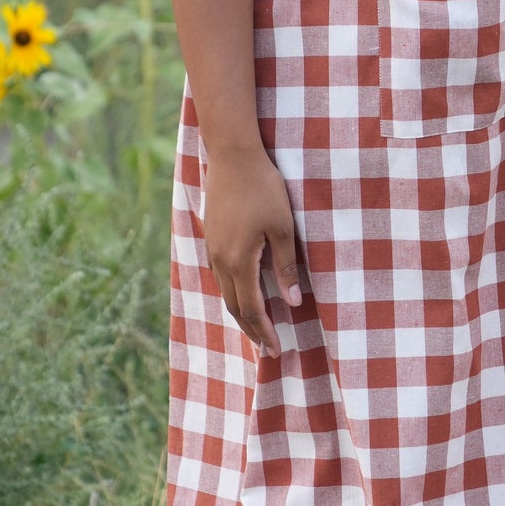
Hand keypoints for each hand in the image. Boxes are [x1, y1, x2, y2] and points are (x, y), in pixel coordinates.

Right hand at [201, 144, 304, 360]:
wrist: (233, 155)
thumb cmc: (264, 188)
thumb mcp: (283, 228)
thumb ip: (286, 267)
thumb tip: (293, 302)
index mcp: (239, 261)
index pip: (250, 308)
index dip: (264, 332)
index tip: (276, 350)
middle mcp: (220, 260)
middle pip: (234, 306)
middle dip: (252, 330)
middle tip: (268, 350)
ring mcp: (212, 248)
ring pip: (224, 291)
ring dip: (240, 313)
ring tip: (256, 328)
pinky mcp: (211, 236)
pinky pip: (220, 275)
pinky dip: (232, 292)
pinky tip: (242, 293)